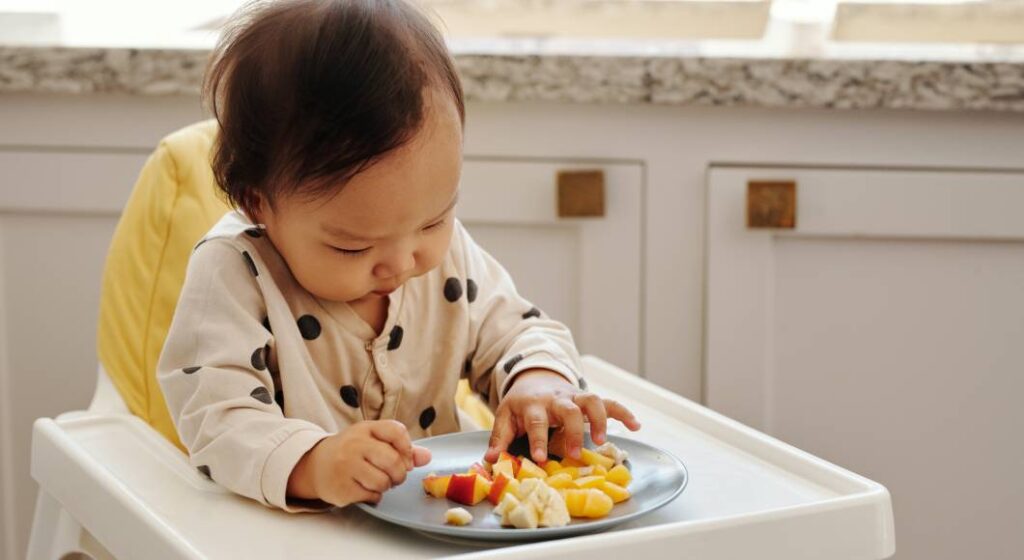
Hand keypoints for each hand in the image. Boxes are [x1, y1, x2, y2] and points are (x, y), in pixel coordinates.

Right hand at [287, 420, 430, 506]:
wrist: (316, 465)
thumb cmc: (352, 452)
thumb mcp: (373, 442)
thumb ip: (401, 448)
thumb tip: (427, 457)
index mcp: (365, 428)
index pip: (396, 431)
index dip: (407, 448)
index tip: (406, 459)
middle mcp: (354, 444)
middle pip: (393, 461)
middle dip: (400, 474)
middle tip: (395, 477)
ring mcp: (345, 466)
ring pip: (383, 481)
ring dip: (386, 486)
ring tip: (378, 482)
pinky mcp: (341, 487)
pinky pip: (371, 496)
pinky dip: (374, 496)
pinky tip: (365, 489)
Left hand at [483, 369, 640, 464]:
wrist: (533, 378)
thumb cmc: (520, 405)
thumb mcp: (504, 417)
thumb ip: (498, 438)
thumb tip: (491, 461)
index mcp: (533, 404)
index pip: (536, 420)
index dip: (538, 439)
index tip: (541, 459)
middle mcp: (556, 399)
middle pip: (568, 409)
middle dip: (573, 430)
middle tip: (574, 454)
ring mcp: (575, 397)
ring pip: (592, 400)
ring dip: (599, 419)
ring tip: (603, 440)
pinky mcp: (588, 400)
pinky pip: (610, 402)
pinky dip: (624, 412)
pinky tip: (635, 426)